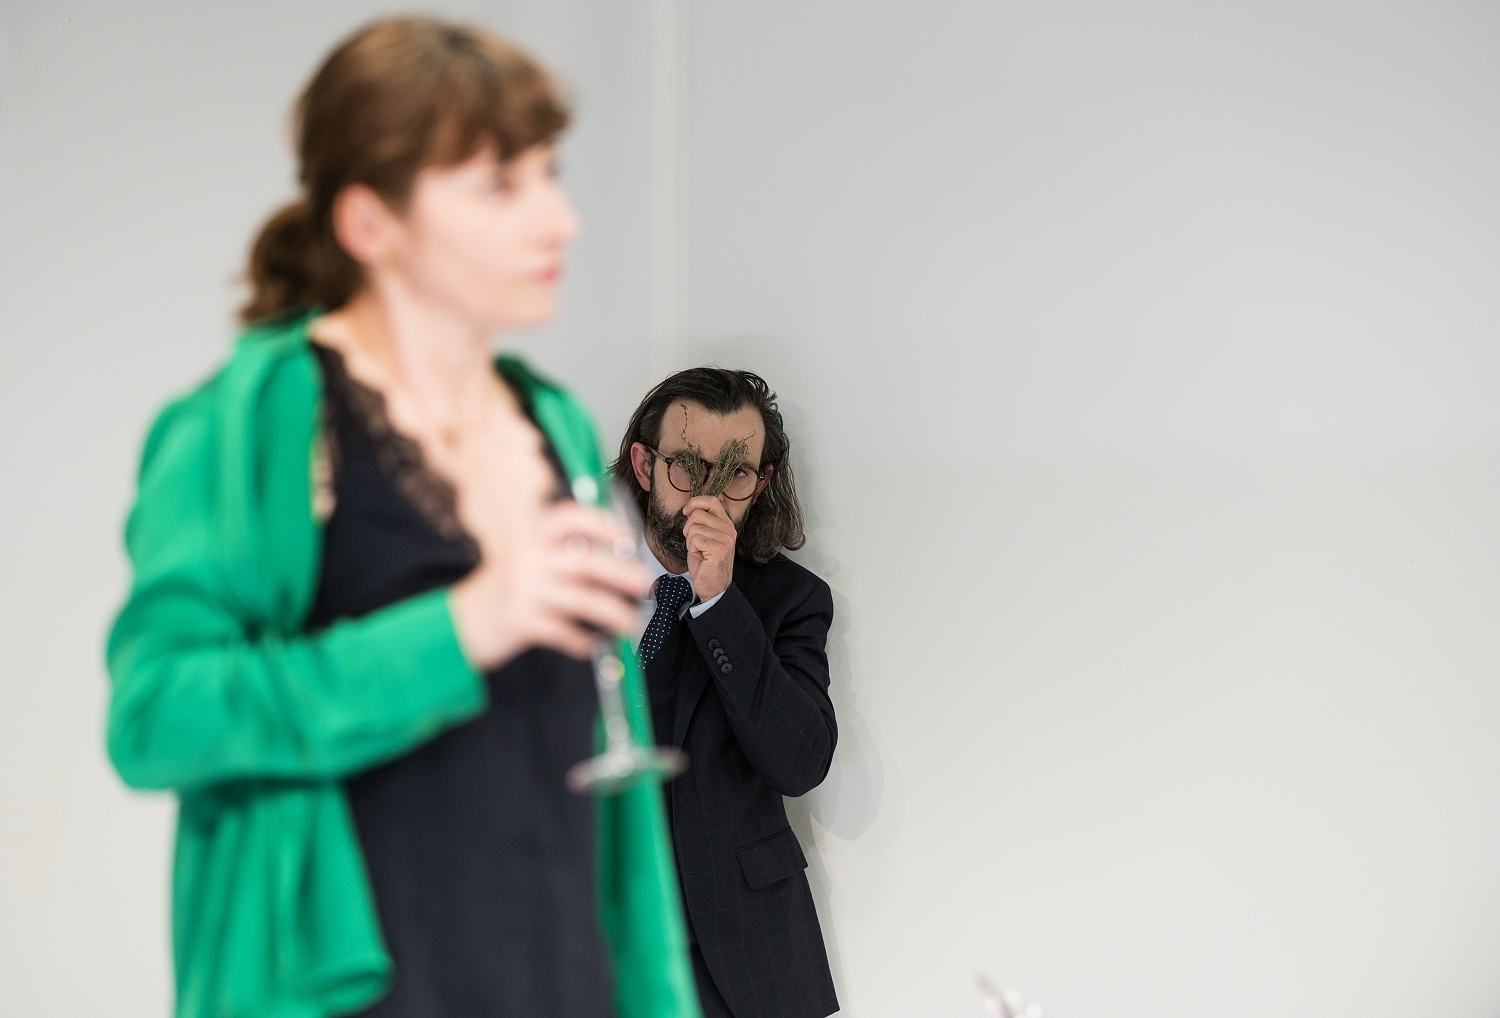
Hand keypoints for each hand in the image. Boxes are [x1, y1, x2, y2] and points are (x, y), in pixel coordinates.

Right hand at [450, 502, 651, 667]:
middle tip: (645, 585)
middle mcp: (527, 557)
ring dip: (614, 614)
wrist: (458, 623)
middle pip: (585, 562)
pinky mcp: (519, 620)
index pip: (570, 518)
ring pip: (582, 600)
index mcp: (530, 537)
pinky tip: (592, 645)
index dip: (602, 523)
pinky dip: (583, 640)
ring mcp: (522, 589)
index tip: (628, 539)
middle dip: (621, 574)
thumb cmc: (505, 591)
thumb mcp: (526, 561)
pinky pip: (563, 631)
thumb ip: (562, 555)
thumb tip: (620, 563)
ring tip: (632, 624)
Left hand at [682, 495, 736, 601]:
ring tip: (699, 551)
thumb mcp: (705, 537)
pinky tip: (700, 556)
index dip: (695, 502)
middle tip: (695, 543)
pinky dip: (692, 549)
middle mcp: (729, 529)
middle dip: (689, 528)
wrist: (713, 586)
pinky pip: (695, 539)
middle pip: (697, 514)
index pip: (712, 501)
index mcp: (726, 523)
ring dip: (690, 541)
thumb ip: (702, 521)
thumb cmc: (706, 562)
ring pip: (694, 527)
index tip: (686, 511)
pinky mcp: (719, 548)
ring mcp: (725, 538)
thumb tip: (691, 507)